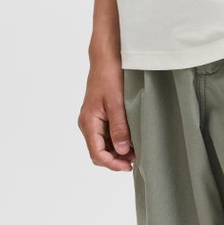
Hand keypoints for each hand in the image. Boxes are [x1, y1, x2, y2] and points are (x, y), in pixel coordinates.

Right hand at [78, 55, 135, 170]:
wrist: (106, 58)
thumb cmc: (109, 76)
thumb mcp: (117, 103)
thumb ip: (119, 128)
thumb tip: (121, 151)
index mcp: (88, 122)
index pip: (97, 153)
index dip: (112, 164)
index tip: (129, 166)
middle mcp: (88, 124)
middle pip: (98, 152)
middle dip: (115, 159)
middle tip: (135, 159)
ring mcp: (93, 120)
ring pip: (103, 145)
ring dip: (117, 151)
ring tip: (136, 150)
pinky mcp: (99, 116)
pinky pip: (106, 135)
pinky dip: (117, 140)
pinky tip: (131, 138)